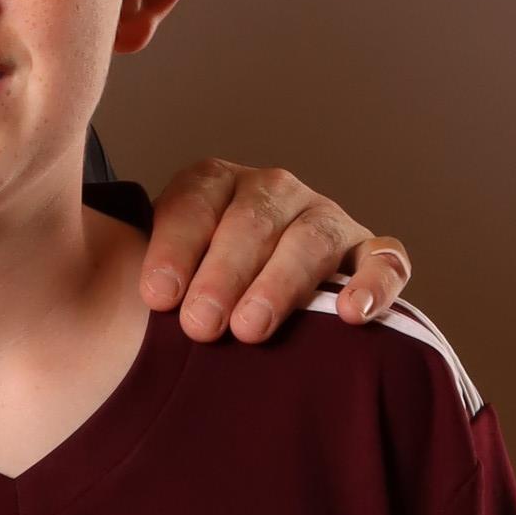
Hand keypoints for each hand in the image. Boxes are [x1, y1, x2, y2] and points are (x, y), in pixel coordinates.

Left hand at [140, 160, 409, 346]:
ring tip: (251, 329)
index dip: (176, 246)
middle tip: (200, 325)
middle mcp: (273, 192)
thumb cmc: (194, 293)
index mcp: (215, 185)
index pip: (195, 201)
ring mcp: (325, 219)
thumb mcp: (164, 274)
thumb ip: (148, 277)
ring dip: (280, 284)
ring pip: (311, 238)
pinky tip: (354, 316)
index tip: (157, 297)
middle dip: (224, 273)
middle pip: (253, 220)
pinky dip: (374, 284)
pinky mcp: (370, 253)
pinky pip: (385, 261)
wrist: (249, 302)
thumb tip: (130, 305)